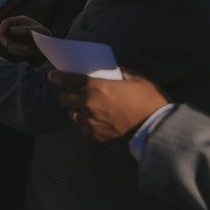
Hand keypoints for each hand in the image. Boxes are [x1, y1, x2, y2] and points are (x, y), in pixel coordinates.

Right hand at [0, 15, 49, 60]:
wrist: (49, 46)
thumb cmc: (44, 34)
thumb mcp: (37, 30)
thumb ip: (24, 29)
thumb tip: (11, 30)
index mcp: (19, 21)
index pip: (5, 23)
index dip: (2, 29)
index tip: (3, 37)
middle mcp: (15, 28)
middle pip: (2, 33)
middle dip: (4, 39)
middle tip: (8, 44)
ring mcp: (15, 37)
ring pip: (6, 43)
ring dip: (15, 47)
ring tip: (27, 49)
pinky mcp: (16, 45)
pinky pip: (11, 49)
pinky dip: (18, 51)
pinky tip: (27, 50)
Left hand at [49, 69, 168, 142]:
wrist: (156, 132)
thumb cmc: (150, 102)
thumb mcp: (138, 80)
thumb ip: (124, 73)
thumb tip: (117, 72)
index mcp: (96, 88)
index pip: (67, 80)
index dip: (57, 77)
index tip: (53, 75)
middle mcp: (87, 105)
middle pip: (64, 99)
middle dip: (66, 94)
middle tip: (73, 92)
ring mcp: (89, 123)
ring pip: (71, 115)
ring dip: (75, 110)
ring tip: (84, 108)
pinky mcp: (95, 137)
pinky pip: (82, 128)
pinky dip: (84, 124)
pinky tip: (93, 122)